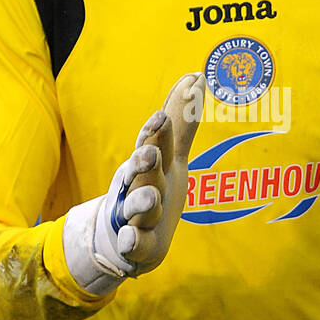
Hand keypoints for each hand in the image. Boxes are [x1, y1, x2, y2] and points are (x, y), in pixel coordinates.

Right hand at [63, 72, 206, 294]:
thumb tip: (196, 75)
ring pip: (138, 205)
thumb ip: (183, 119)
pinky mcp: (136, 245)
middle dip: (145, 158)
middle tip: (150, 152)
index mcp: (150, 162)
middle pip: (142, 169)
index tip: (161, 117)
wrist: (123, 236)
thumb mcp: (170, 153)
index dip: (157, 130)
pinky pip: (133, 243)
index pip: (154, 141)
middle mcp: (140, 184)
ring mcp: (136, 214)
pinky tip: (130, 239)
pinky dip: (131, 241)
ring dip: (142, 199)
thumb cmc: (151, 187)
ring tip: (151, 196)